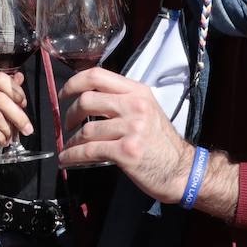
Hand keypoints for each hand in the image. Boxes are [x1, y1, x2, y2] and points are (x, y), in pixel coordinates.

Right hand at [0, 72, 30, 148]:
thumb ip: (0, 90)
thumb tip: (20, 78)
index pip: (1, 79)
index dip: (16, 92)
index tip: (24, 105)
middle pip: (1, 99)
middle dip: (18, 116)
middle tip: (28, 129)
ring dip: (8, 130)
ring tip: (12, 138)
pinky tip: (2, 141)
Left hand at [59, 68, 194, 204]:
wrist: (181, 170)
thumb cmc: (161, 142)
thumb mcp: (147, 110)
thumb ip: (122, 100)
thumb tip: (87, 98)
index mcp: (138, 91)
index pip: (97, 75)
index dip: (74, 83)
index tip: (64, 94)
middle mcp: (135, 106)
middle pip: (87, 100)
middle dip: (69, 114)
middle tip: (67, 124)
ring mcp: (131, 129)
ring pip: (86, 129)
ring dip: (70, 140)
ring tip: (68, 146)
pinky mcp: (126, 151)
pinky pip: (89, 150)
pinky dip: (73, 155)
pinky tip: (67, 159)